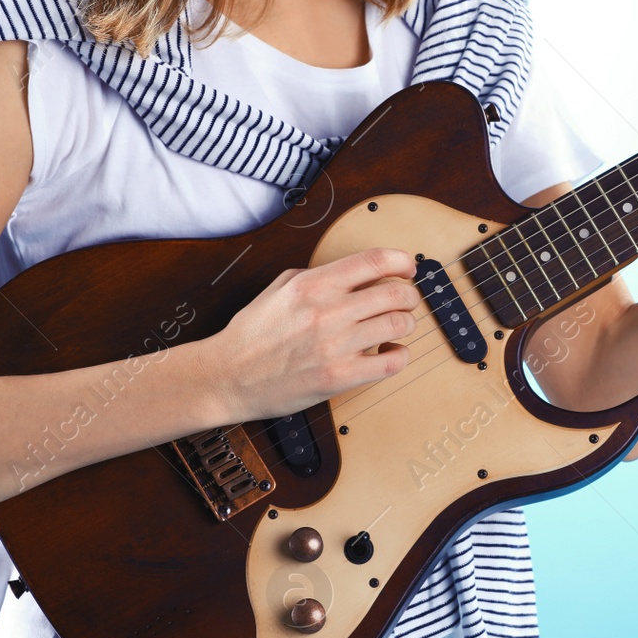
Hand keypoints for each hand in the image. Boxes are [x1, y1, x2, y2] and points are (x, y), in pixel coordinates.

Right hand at [192, 248, 420, 422]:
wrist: (228, 376)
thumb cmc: (252, 334)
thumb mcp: (278, 288)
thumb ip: (317, 276)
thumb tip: (357, 272)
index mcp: (312, 285)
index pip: (373, 260)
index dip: (401, 260)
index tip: (407, 268)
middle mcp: (327, 312)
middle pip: (395, 292)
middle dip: (409, 295)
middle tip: (406, 301)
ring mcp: (335, 346)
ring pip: (398, 324)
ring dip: (406, 323)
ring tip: (397, 327)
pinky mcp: (339, 377)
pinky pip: (391, 363)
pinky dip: (400, 355)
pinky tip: (392, 352)